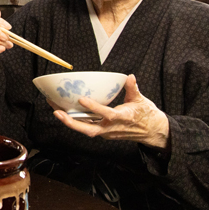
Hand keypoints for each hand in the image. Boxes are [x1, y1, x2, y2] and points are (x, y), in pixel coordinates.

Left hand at [52, 75, 169, 149]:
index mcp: (123, 118)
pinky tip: (65, 112)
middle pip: (89, 129)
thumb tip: (129, 77)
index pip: (107, 114)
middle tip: (57, 112)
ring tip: (55, 110)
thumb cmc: (146, 114)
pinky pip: (88, 128)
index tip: (81, 99)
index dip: (94, 107)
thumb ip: (133, 89)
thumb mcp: (141, 100)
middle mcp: (112, 128)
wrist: (152, 131)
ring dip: (70, 121)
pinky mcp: (104, 132)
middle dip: (72, 123)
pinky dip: (76, 121)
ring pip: (86, 130)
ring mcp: (107, 132)